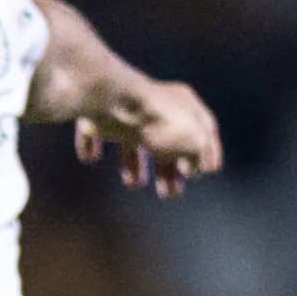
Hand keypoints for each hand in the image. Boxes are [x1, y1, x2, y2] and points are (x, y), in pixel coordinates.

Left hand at [78, 77, 221, 196]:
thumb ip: (199, 155)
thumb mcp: (193, 141)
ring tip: (133, 183)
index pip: (203, 128)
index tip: (205, 173)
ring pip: (131, 140)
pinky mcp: (95, 115)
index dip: (207, 152)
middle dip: (168, 169)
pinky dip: (90, 146)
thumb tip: (193, 166)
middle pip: (165, 140)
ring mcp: (124, 109)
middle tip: (169, 193)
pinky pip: (92, 132)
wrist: (112, 102)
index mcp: (183, 103)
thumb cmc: (157, 122)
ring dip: (132, 164)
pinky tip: (91, 157)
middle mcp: (155, 103)